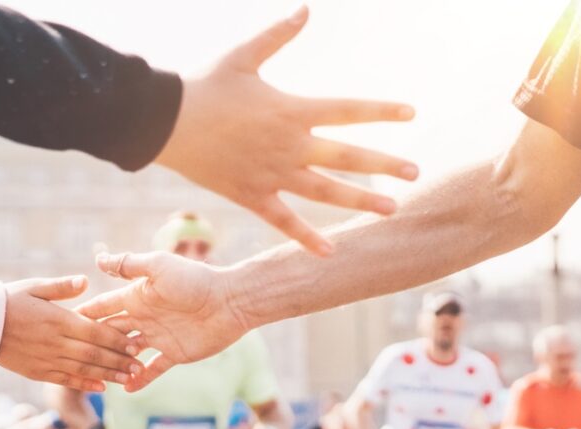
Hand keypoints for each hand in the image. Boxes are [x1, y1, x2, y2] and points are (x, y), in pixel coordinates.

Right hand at [0, 275, 143, 390]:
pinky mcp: (38, 372)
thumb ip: (62, 287)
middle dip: (119, 361)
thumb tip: (85, 281)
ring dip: (108, 375)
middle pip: (94, 354)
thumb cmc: (9, 300)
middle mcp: (56, 342)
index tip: (136, 344)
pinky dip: (85, 384)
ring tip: (129, 379)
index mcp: (58, 319)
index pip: (95, 332)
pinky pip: (66, 379)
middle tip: (140, 366)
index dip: (117, 340)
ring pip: (84, 370)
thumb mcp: (35, 287)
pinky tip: (102, 387)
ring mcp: (47, 359)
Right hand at [77, 252, 244, 390]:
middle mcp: (144, 318)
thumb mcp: (159, 267)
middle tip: (69, 358)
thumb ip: (129, 265)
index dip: (83, 316)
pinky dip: (140, 379)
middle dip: (92, 344)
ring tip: (95, 378)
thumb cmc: (195, 279)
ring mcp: (158, 337)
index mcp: (136, 297)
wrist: (229, 300)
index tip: (57, 324)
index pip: (102, 308)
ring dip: (113, 364)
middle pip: (111, 334)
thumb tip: (98, 259)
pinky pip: (153, 369)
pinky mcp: (174, 354)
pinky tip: (125, 389)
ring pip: (128, 354)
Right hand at [156, 6, 416, 254]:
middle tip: (415, 171)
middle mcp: (289, 145)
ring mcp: (273, 174)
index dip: (381, 110)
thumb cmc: (203, 87)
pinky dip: (306, 236)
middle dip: (384, 164)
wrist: (165, 124)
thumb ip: (277, 35)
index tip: (412, 113)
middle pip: (347, 156)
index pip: (348, 109)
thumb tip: (306, 9)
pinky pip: (284, 220)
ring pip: (325, 191)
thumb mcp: (243, 56)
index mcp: (292, 110)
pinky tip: (329, 252)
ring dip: (360, 200)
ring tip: (392, 209)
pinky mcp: (252, 196)